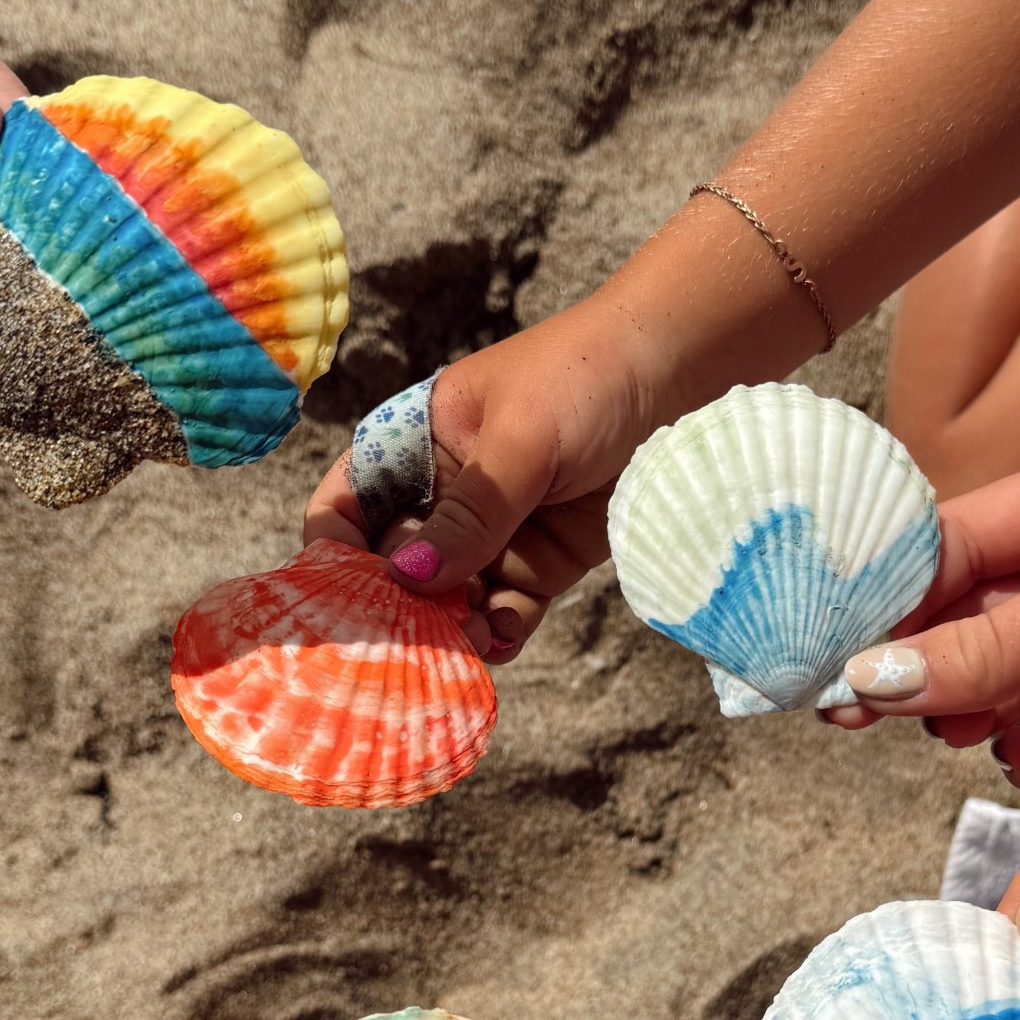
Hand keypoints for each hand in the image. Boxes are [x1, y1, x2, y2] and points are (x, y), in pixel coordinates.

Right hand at [305, 292, 674, 660]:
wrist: (684, 374)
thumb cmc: (587, 378)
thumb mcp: (520, 439)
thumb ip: (471, 512)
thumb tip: (411, 577)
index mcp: (413, 446)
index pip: (346, 508)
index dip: (335, 555)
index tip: (345, 598)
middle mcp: (444, 495)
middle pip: (395, 570)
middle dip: (397, 610)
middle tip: (411, 642)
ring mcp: (493, 535)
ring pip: (449, 602)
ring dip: (449, 631)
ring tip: (468, 645)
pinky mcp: (542, 564)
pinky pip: (504, 613)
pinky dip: (499, 636)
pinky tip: (501, 643)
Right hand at [833, 445, 1019, 790]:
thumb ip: (986, 646)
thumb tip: (872, 675)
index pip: (959, 542)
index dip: (888, 590)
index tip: (824, 639)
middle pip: (980, 620)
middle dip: (914, 660)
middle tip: (846, 704)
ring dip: (970, 709)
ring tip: (929, 728)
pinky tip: (1013, 756)